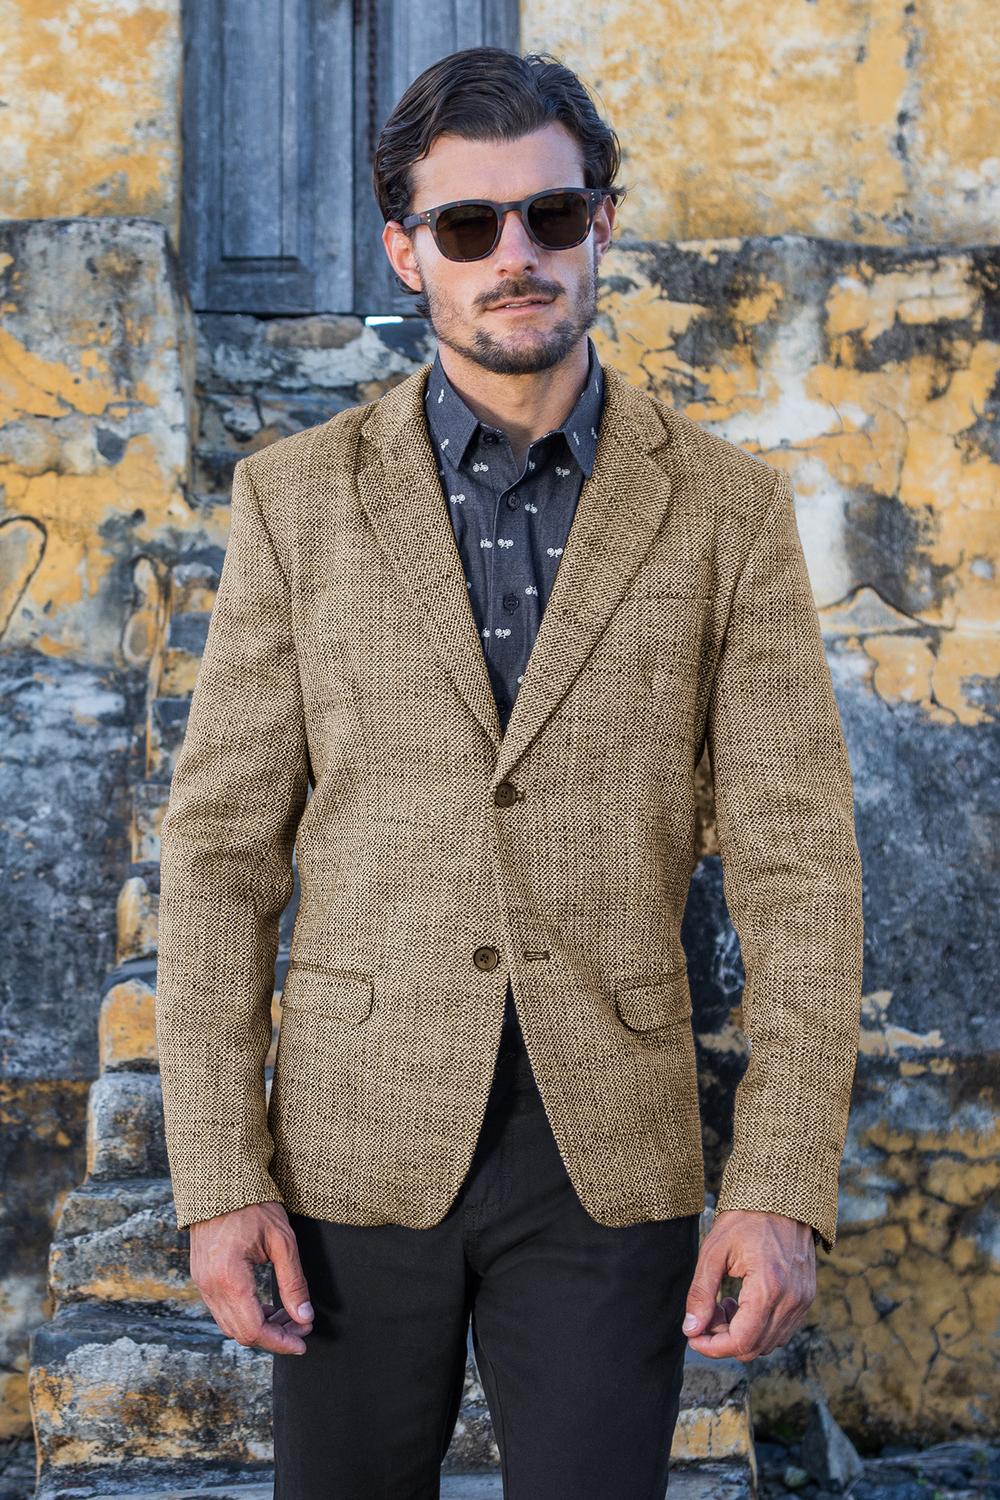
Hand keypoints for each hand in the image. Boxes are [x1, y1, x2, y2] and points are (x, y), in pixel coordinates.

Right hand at [189, 1200, 314, 1355]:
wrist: (221, 1182)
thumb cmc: (253, 1206)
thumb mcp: (282, 1241)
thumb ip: (293, 1283)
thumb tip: (304, 1317)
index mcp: (229, 1278)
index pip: (254, 1329)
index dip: (280, 1342)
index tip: (303, 1343)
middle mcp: (209, 1286)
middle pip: (241, 1332)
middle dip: (274, 1336)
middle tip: (302, 1326)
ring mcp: (202, 1283)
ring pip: (230, 1324)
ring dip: (261, 1327)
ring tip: (289, 1316)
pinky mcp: (201, 1278)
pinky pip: (222, 1310)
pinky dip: (246, 1315)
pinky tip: (268, 1306)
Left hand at [681, 1210, 815, 1360]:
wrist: (782, 1198)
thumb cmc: (746, 1219)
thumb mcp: (714, 1251)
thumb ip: (701, 1293)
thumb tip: (691, 1329)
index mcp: (768, 1287)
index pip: (741, 1341)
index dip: (713, 1348)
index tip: (694, 1338)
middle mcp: (791, 1300)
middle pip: (755, 1348)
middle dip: (724, 1340)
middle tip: (707, 1316)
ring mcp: (802, 1300)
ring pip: (769, 1342)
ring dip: (742, 1335)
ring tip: (724, 1304)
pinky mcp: (806, 1297)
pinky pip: (782, 1329)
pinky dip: (759, 1327)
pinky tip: (743, 1303)